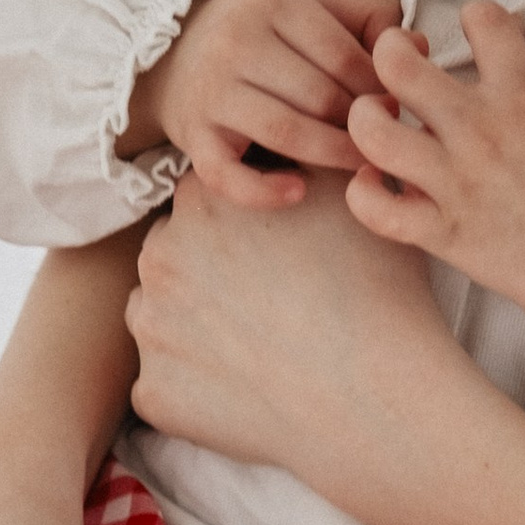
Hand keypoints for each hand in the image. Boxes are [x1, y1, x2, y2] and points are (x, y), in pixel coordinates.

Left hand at [126, 168, 471, 502]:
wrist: (372, 396)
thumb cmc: (374, 288)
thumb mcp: (351, 192)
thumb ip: (311, 150)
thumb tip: (308, 129)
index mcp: (202, 197)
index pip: (208, 195)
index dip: (245, 219)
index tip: (277, 246)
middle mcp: (159, 255)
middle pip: (177, 252)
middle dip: (212, 268)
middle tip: (270, 296)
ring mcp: (150, 328)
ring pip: (164, 315)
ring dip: (195, 324)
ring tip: (257, 342)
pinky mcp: (152, 393)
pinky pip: (168, 381)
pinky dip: (197, 385)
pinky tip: (247, 388)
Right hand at [135, 0, 403, 201]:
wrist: (172, 53)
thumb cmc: (261, 34)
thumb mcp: (310, 8)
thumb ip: (367, 19)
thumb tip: (419, 46)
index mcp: (272, 2)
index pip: (342, 53)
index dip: (377, 86)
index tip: (396, 107)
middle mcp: (236, 42)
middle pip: (319, 95)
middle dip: (361, 125)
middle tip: (388, 143)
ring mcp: (210, 91)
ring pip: (285, 132)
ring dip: (332, 156)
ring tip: (361, 167)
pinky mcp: (192, 136)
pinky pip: (227, 174)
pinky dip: (264, 190)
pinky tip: (298, 192)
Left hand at [343, 0, 524, 404]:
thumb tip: (500, 44)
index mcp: (522, 95)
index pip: (483, 19)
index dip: (473, 16)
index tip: (469, 30)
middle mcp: (481, 131)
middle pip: (399, 65)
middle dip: (388, 50)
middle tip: (397, 60)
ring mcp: (456, 183)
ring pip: (372, 132)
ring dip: (364, 116)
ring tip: (378, 117)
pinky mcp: (441, 232)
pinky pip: (376, 209)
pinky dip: (364, 192)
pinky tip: (376, 181)